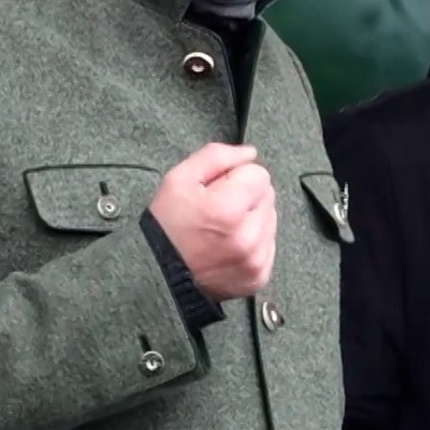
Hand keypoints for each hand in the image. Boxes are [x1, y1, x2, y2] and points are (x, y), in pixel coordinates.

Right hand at [148, 142, 277, 301]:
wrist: (158, 275)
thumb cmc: (166, 224)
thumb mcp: (179, 179)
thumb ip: (217, 157)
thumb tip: (250, 153)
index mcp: (228, 209)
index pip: (258, 173)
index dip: (235, 176)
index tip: (216, 190)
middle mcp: (247, 237)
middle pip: (268, 195)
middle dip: (246, 196)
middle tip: (217, 210)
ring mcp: (255, 260)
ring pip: (271, 219)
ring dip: (252, 218)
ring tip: (223, 229)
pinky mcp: (258, 277)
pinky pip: (269, 244)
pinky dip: (254, 242)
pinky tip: (229, 245)